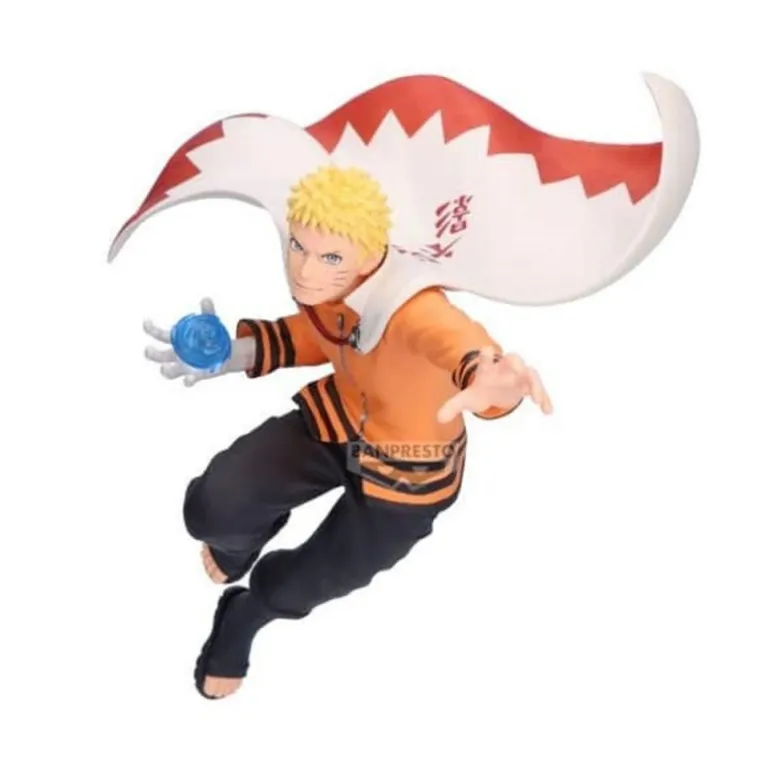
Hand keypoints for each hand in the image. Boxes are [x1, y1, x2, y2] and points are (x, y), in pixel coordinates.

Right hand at [143, 297, 254, 386]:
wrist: (225, 353)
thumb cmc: (210, 336)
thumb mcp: (210, 322)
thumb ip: (207, 311)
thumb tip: (206, 299)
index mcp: (176, 340)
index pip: (159, 334)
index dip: (151, 329)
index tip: (146, 322)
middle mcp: (176, 355)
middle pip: (158, 356)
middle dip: (151, 353)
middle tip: (148, 349)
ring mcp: (185, 366)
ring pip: (169, 372)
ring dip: (166, 371)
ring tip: (165, 368)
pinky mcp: (196, 375)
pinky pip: (189, 381)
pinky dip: (188, 381)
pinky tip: (188, 380)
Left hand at [437, 347, 552, 421]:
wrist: (495, 389)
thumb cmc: (481, 390)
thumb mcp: (467, 399)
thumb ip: (452, 406)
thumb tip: (438, 419)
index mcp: (489, 369)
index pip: (486, 358)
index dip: (486, 356)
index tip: (486, 350)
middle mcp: (506, 368)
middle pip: (514, 358)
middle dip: (517, 363)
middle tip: (522, 372)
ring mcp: (519, 375)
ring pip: (531, 373)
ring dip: (535, 385)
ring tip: (538, 400)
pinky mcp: (529, 385)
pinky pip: (539, 389)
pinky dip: (545, 398)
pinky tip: (548, 411)